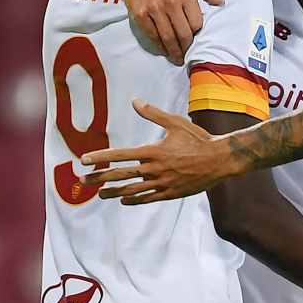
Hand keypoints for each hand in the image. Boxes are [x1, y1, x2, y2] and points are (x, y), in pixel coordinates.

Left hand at [80, 100, 235, 203]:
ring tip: (101, 194)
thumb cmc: (198, 139)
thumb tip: (135, 102)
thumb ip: (153, 114)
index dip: (100, 158)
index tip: (84, 160)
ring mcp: (162, 183)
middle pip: (120, 175)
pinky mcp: (170, 193)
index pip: (119, 155)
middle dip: (99, 178)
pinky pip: (147, 198)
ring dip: (113, 192)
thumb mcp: (176, 123)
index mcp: (152, 151)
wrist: (220, 159)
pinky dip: (134, 200)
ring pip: (131, 190)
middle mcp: (154, 169)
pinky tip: (124, 200)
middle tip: (83, 181)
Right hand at [116, 0, 222, 65]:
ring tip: (177, 59)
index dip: (197, 33)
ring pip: (168, 37)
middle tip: (188, 55)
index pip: (196, 23)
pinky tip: (164, 50)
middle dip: (187, 47)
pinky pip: (152, 35)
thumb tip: (221, 2)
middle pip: (183, 33)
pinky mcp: (141, 14)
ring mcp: (155, 9)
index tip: (196, 39)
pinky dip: (159, 46)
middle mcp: (171, 2)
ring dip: (174, 51)